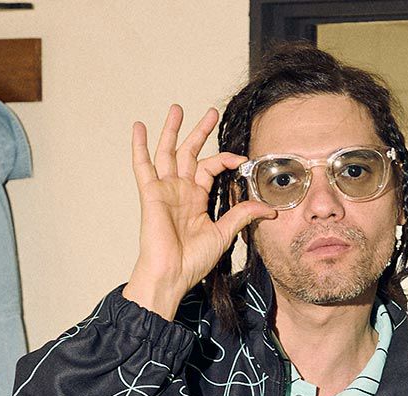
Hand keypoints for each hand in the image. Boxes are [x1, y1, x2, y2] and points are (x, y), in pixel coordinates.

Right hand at [125, 103, 278, 308]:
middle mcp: (180, 190)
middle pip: (189, 153)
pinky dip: (140, 146)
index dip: (226, 159)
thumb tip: (268, 208)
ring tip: (177, 109)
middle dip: (200, 132)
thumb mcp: (224, 233)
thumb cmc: (192, 261)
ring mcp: (165, 190)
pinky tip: (139, 127)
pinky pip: (142, 166)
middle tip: (210, 113)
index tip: (241, 159)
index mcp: (196, 199)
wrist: (172, 274)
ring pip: (167, 152)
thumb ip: (242, 215)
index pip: (211, 168)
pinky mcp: (151, 193)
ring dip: (172, 130)